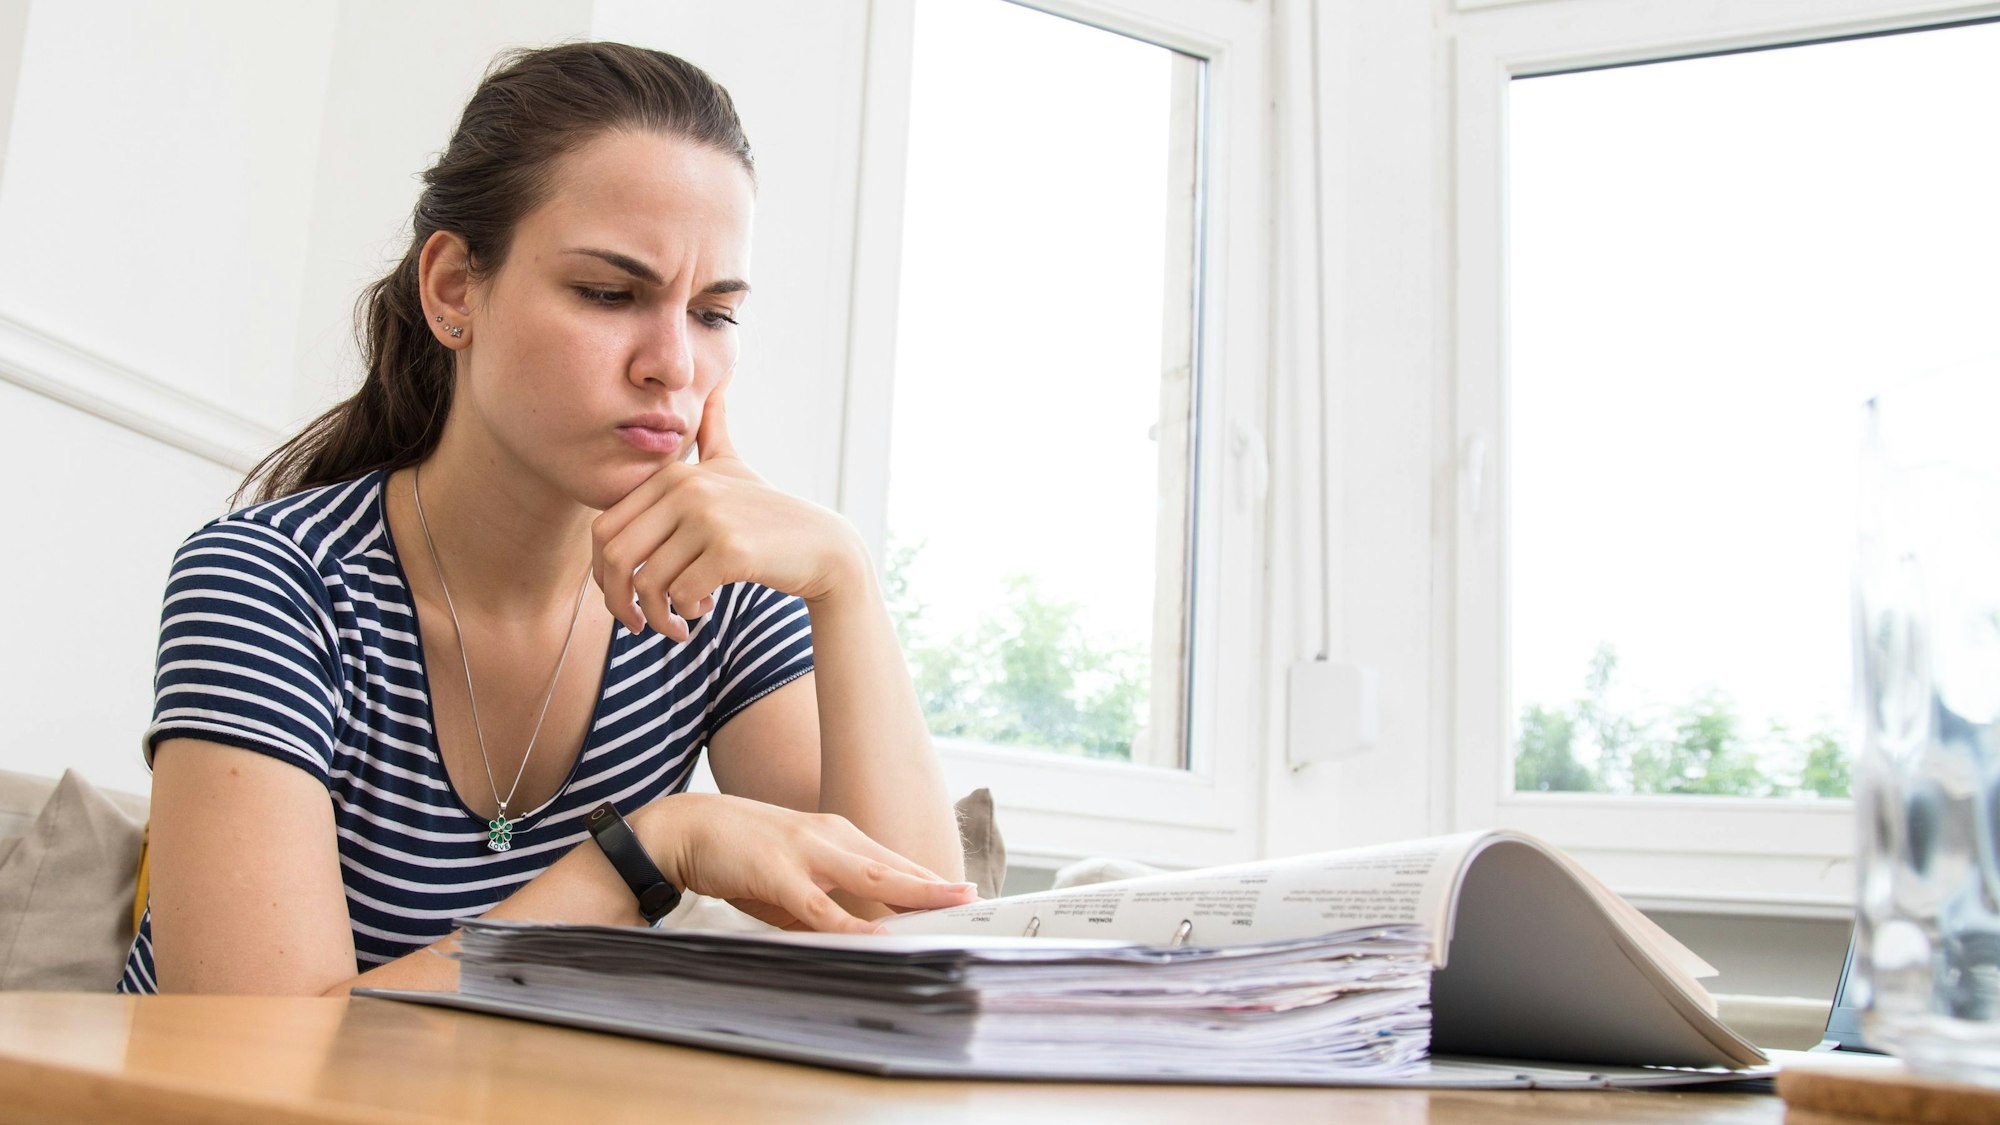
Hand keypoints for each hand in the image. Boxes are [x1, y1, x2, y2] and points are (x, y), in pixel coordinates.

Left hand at [592, 378, 865, 641]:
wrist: (823, 546)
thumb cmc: (768, 514)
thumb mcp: (733, 464)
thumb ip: (713, 427)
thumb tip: (721, 374)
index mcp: (673, 476)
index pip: (604, 530)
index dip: (602, 574)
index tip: (623, 600)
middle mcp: (687, 490)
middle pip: (617, 558)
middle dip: (619, 603)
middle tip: (638, 625)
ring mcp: (710, 518)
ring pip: (649, 583)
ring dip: (658, 616)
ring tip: (677, 625)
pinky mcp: (731, 550)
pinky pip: (683, 594)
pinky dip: (687, 612)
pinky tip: (704, 612)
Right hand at [637, 793, 977, 931]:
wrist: (684, 829)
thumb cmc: (737, 856)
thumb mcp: (789, 880)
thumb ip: (821, 906)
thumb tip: (851, 936)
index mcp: (833, 836)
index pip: (891, 860)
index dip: (928, 878)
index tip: (960, 894)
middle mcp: (828, 837)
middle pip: (894, 865)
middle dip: (936, 884)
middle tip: (975, 898)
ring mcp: (806, 852)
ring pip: (872, 877)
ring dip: (913, 893)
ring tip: (948, 907)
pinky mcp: (779, 874)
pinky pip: (822, 906)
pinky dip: (852, 921)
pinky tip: (877, 933)